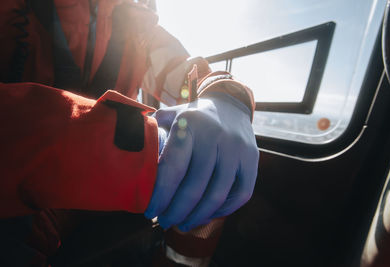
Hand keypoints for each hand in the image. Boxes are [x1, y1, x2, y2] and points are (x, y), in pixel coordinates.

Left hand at [144, 92, 258, 230]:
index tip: (150, 211)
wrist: (231, 106)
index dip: (160, 195)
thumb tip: (128, 152)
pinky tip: (206, 214)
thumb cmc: (194, 117)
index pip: (173, 167)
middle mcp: (216, 136)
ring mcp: (237, 149)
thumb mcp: (172, 115)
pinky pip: (240, 194)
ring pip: (217, 195)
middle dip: (176, 212)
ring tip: (182, 224)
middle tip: (164, 222)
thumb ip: (152, 131)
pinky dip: (223, 211)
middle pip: (195, 187)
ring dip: (197, 216)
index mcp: (190, 124)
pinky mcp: (253, 160)